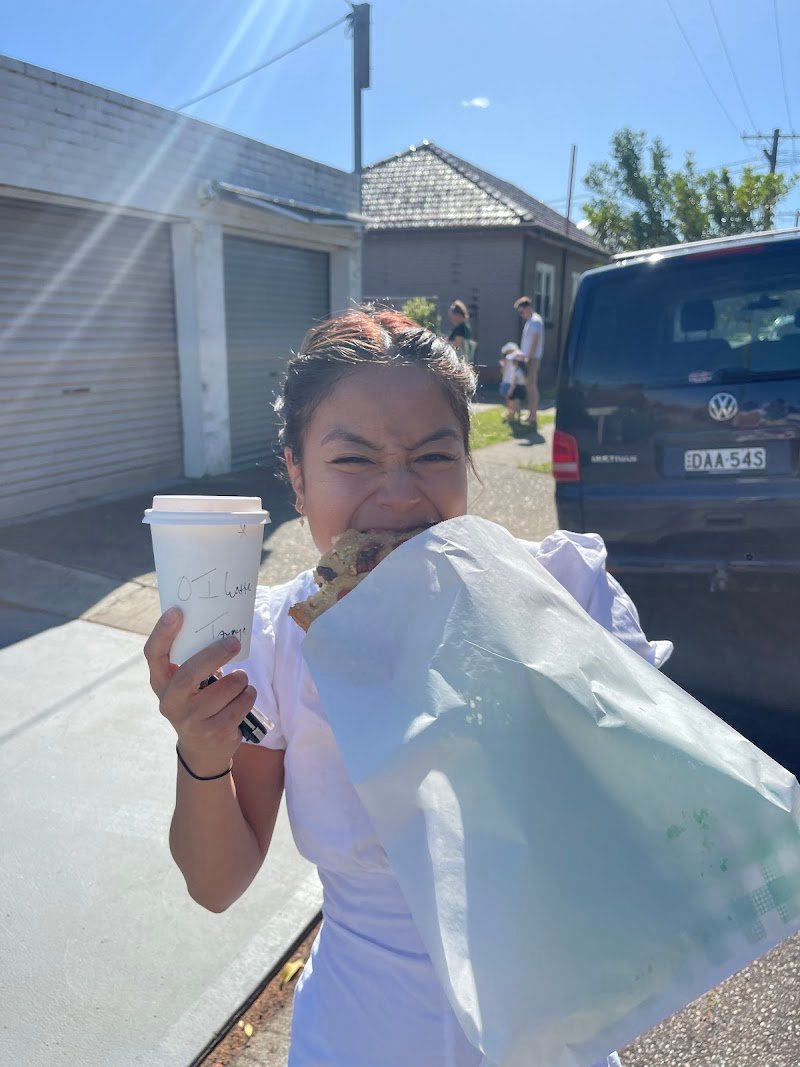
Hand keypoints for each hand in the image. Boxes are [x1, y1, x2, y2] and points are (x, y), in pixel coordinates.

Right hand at [144, 608, 256, 775]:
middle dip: (215, 654)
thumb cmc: (197, 703)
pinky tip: (244, 697)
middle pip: (190, 673)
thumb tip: (220, 629)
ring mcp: (191, 721)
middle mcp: (170, 703)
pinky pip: (241, 704)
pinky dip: (248, 695)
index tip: (177, 612)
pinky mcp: (214, 732)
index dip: (162, 633)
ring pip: (226, 688)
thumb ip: (193, 661)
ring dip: (241, 679)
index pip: (154, 655)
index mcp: (161, 683)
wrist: (203, 750)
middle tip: (233, 642)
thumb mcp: (187, 685)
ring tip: (241, 680)